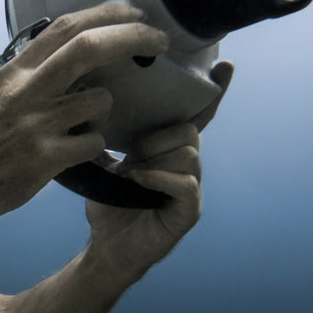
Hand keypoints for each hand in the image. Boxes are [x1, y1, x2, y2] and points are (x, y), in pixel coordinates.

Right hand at [0, 4, 169, 229]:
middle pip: (87, 48)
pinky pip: (93, 142)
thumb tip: (62, 56)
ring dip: (105, 110)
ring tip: (87, 124)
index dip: (106, 15)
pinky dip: (95, 145)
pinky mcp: (44, 159)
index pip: (65, 28)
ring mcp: (34, 125)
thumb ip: (27, 77)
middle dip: (131, 37)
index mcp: (13, 74)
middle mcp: (24, 92)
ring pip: (99, 100)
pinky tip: (78, 152)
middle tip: (158, 40)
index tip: (133, 15)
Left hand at [85, 62, 233, 269]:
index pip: (196, 115)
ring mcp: (191, 188)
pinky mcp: (189, 211)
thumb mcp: (102, 163)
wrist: (107, 246)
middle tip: (130, 154)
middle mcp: (185, 165)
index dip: (212, 92)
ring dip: (156, 159)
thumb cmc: (109, 204)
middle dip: (157, 137)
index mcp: (168, 149)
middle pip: (189, 130)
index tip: (225, 66)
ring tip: (131, 172)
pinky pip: (185, 183)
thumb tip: (87, 105)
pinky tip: (138, 181)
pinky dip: (159, 178)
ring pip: (188, 154)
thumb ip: (104, 137)